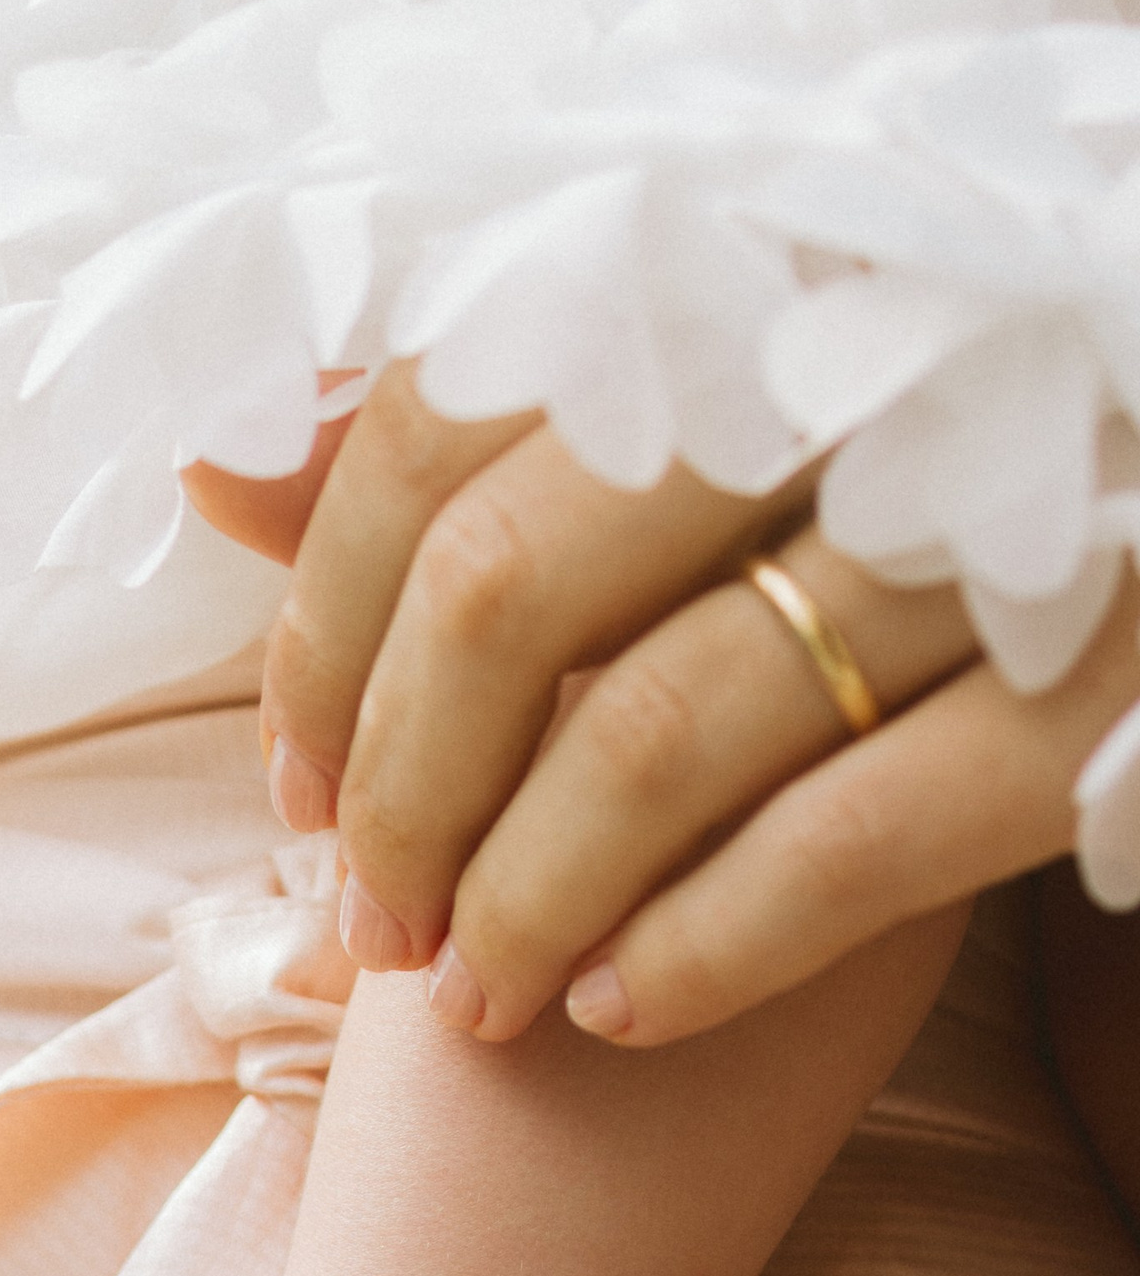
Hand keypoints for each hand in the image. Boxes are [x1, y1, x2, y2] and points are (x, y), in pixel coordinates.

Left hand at [190, 364, 1139, 1044]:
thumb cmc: (934, 438)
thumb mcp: (725, 388)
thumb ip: (486, 428)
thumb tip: (223, 480)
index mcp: (744, 265)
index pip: (435, 435)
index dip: (326, 633)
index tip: (292, 782)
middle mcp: (859, 367)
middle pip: (509, 592)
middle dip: (403, 792)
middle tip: (372, 923)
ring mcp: (987, 530)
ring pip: (651, 737)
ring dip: (521, 902)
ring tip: (474, 995)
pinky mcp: (1091, 703)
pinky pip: (842, 850)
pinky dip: (698, 952)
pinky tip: (614, 1010)